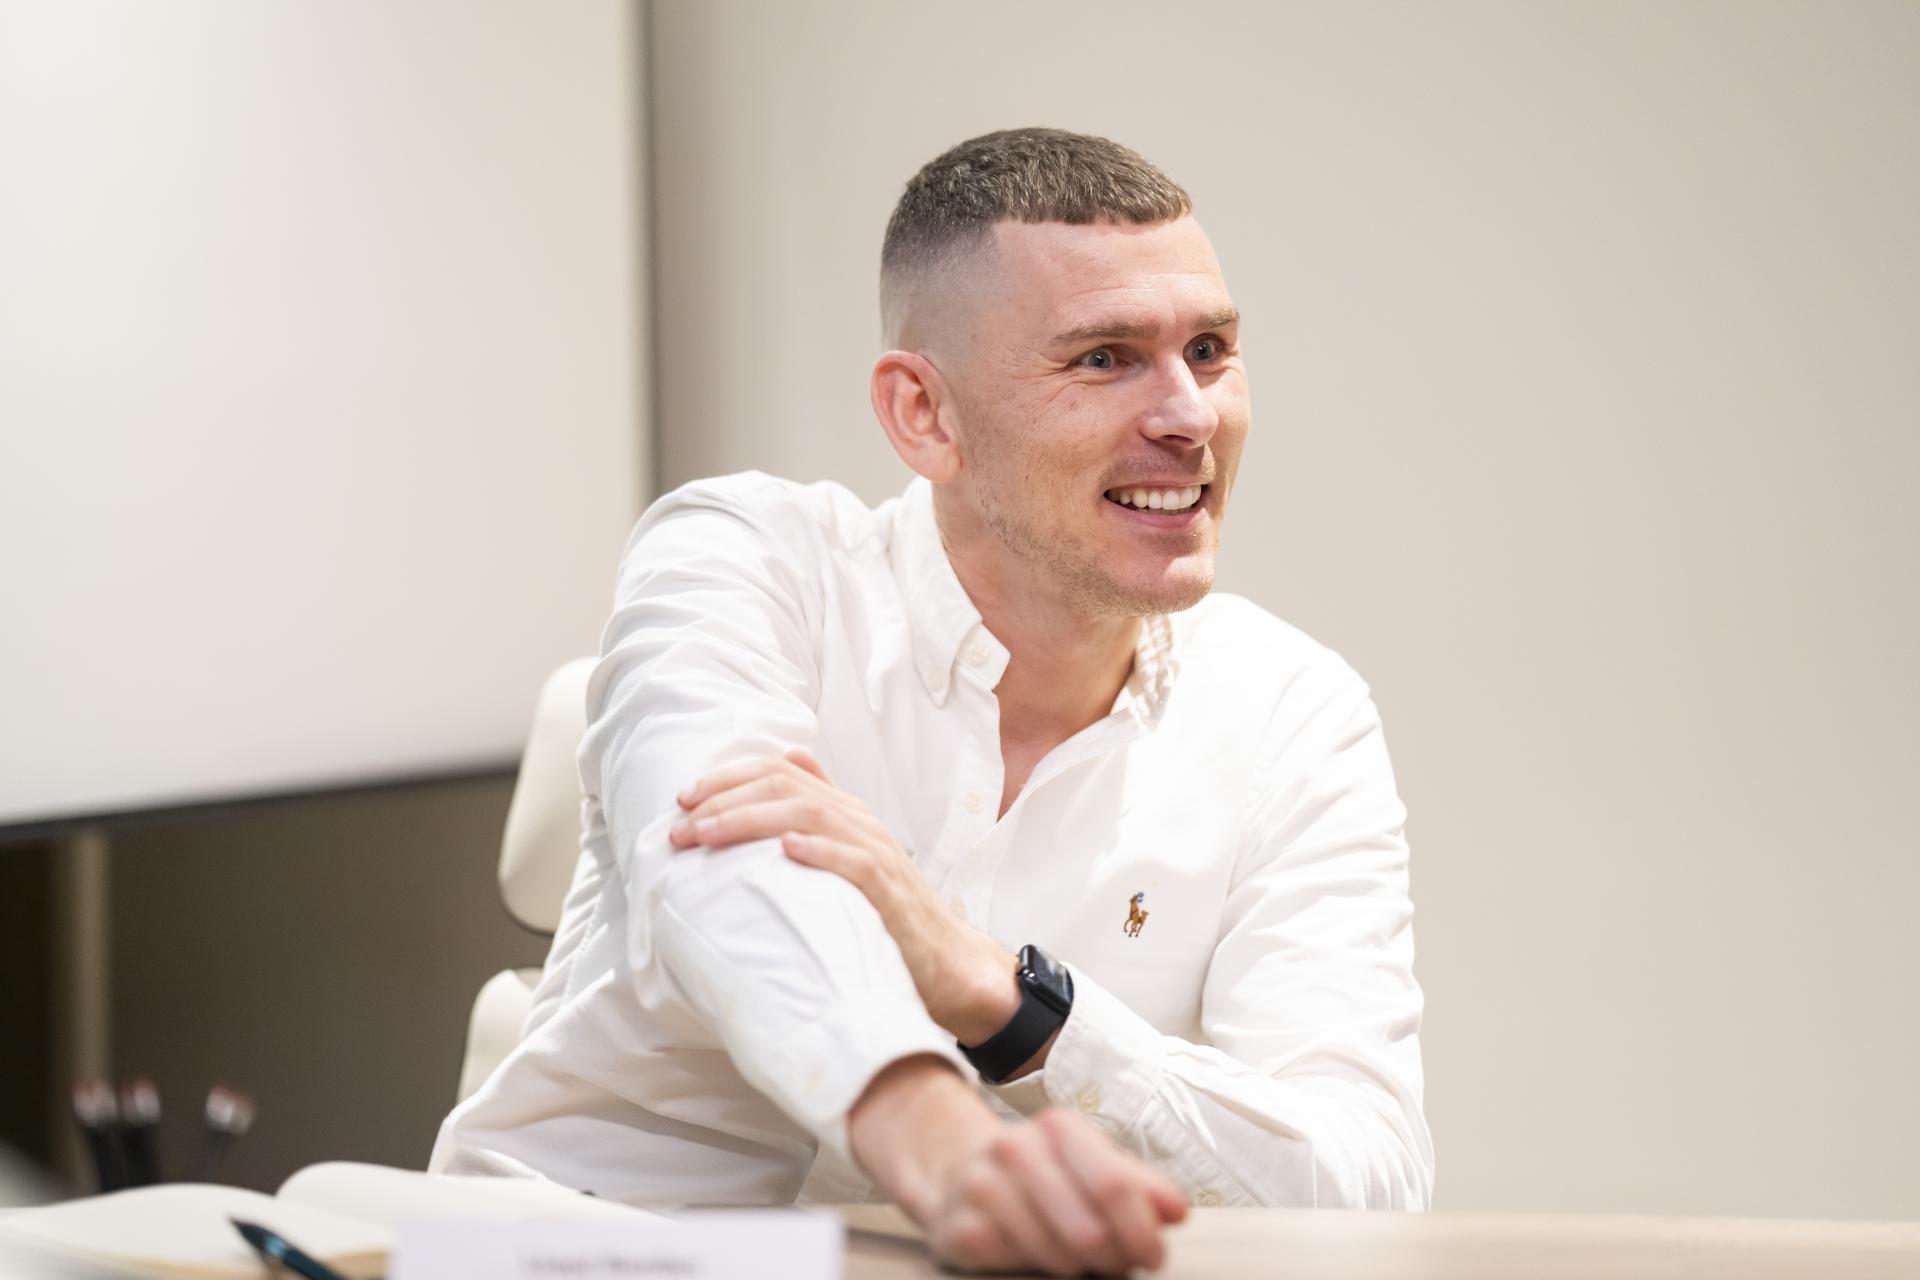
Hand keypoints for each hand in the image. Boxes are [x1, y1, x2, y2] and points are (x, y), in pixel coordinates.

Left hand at [670, 751, 1019, 1043]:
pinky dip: (819, 850)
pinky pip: (855, 861)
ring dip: (751, 819)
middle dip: (726, 798)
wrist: (949, 965)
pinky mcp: (891, 892)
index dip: (729, 777)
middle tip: (681, 824)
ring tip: (708, 833)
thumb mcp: (849, 858)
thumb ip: (820, 813)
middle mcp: (859, 823)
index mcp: (844, 812)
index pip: (781, 770)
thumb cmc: (888, 918)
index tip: (683, 800)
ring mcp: (877, 853)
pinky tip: (785, 849)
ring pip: (811, 813)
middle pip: (786, 785)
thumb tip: (788, 761)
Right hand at [852, 1057, 1189, 1276]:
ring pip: (1057, 1255)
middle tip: (1115, 1263)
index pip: (1116, 1185)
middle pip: (1090, 1230)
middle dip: (1113, 1258)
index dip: (1142, 1230)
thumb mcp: (1092, 1165)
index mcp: (1060, 1128)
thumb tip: (1177, 1210)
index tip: (1153, 1255)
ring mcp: (983, 1186)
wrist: (961, 1172)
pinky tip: (1033, 1253)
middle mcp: (1016, 1148)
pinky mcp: (961, 1226)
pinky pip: (1017, 1265)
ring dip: (1077, 1268)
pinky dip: (1034, 1268)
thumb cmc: (1042, 1173)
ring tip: (1075, 1258)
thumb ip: (1141, 1185)